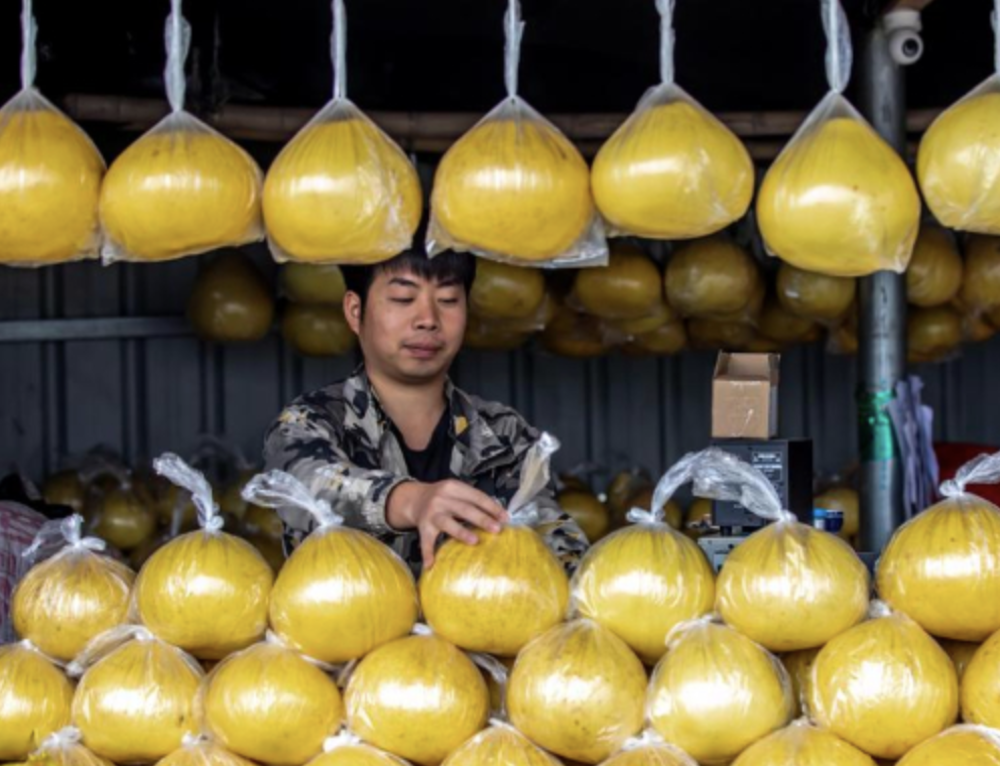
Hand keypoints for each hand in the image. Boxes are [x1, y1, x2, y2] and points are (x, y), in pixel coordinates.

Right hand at [387, 480, 507, 566]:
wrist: (416, 499)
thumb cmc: (444, 497)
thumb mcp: (457, 491)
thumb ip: (474, 500)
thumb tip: (499, 515)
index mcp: (453, 487)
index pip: (476, 496)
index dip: (491, 507)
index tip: (505, 517)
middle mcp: (441, 499)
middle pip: (464, 509)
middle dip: (482, 519)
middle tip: (496, 529)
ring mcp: (431, 513)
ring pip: (447, 523)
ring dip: (461, 532)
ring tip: (474, 541)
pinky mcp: (423, 527)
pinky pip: (426, 541)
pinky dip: (427, 553)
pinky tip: (431, 564)